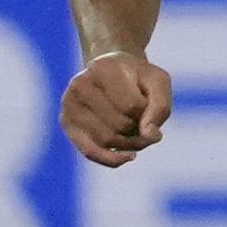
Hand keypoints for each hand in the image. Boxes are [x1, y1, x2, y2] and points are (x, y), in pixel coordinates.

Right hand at [61, 49, 172, 166]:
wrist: (111, 72)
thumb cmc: (137, 78)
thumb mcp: (158, 83)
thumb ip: (160, 107)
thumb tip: (148, 136)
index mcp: (103, 68)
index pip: (132, 106)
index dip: (148, 111)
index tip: (148, 101)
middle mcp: (80, 84)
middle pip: (120, 126)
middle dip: (140, 130)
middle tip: (144, 120)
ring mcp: (70, 104)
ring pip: (108, 141)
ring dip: (130, 144)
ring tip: (135, 130)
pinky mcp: (66, 122)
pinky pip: (90, 152)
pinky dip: (112, 159)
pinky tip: (129, 156)